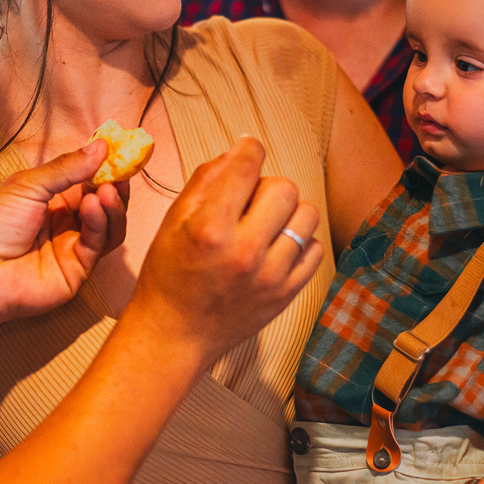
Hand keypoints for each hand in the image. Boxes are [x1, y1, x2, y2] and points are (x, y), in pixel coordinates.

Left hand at [0, 140, 127, 333]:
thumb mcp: (27, 185)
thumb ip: (66, 168)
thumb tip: (100, 146)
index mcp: (52, 197)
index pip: (88, 178)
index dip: (105, 165)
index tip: (122, 149)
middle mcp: (67, 220)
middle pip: (105, 201)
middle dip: (116, 184)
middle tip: (124, 168)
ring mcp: (74, 245)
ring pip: (110, 224)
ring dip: (114, 205)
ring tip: (109, 189)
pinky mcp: (79, 268)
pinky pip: (99, 243)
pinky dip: (101, 223)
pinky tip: (93, 207)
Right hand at [127, 136, 323, 364]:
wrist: (174, 334)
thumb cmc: (168, 274)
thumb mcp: (172, 221)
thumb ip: (205, 181)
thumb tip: (239, 151)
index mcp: (210, 229)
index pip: (246, 167)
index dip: (249, 148)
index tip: (248, 150)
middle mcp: (244, 252)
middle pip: (284, 187)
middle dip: (267, 184)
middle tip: (249, 199)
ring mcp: (270, 276)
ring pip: (307, 216)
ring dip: (288, 211)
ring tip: (266, 223)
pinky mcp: (286, 295)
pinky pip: (315, 250)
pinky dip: (299, 241)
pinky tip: (275, 246)